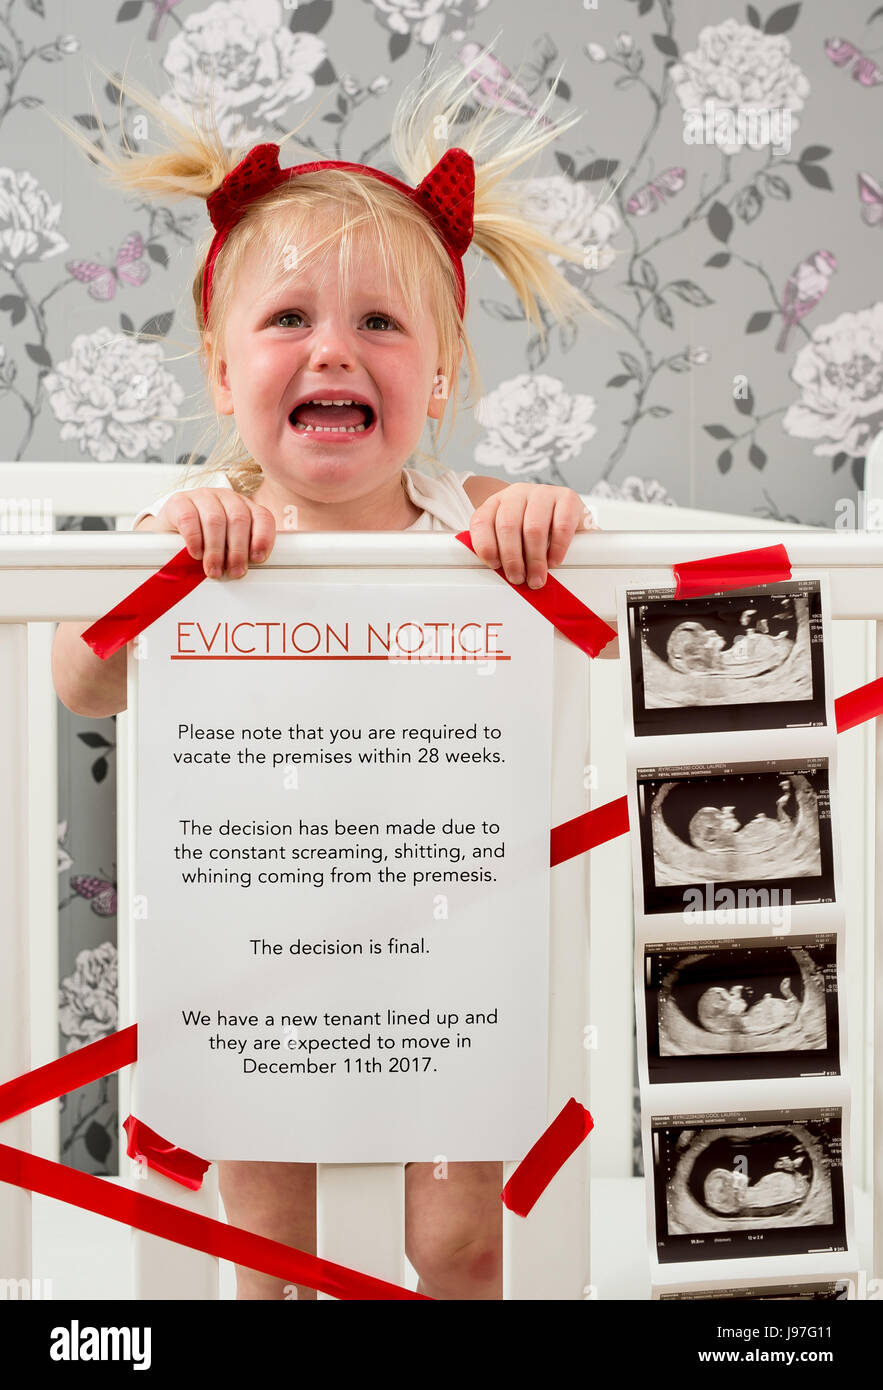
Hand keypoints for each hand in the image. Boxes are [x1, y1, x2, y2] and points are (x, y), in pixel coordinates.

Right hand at [152, 489, 276, 578]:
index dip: (263, 538)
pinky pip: (189, 518)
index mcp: (244, 507)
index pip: (262, 517)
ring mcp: (202, 496)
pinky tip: (196, 553)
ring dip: (216, 550)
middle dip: (238, 550)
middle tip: (234, 571)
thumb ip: (240, 553)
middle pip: (239, 519)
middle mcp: (226, 498)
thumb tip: (246, 571)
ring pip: (215, 520)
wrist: (168, 532)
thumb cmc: (203, 541)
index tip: (257, 559)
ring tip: (213, 569)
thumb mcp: (226, 546)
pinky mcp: (179, 501)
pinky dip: (194, 539)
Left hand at [467, 482, 598, 588]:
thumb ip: (500, 551)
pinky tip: (553, 560)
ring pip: (534, 528)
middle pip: (508, 526)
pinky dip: (557, 548)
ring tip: (536, 576)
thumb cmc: (531, 527)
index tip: (494, 565)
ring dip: (534, 559)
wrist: (562, 511)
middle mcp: (517, 493)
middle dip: (512, 559)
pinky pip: (562, 526)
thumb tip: (501, 573)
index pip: (482, 521)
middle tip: (518, 577)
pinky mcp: (567, 498)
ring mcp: (542, 493)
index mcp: (496, 502)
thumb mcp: (511, 537)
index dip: (486, 546)